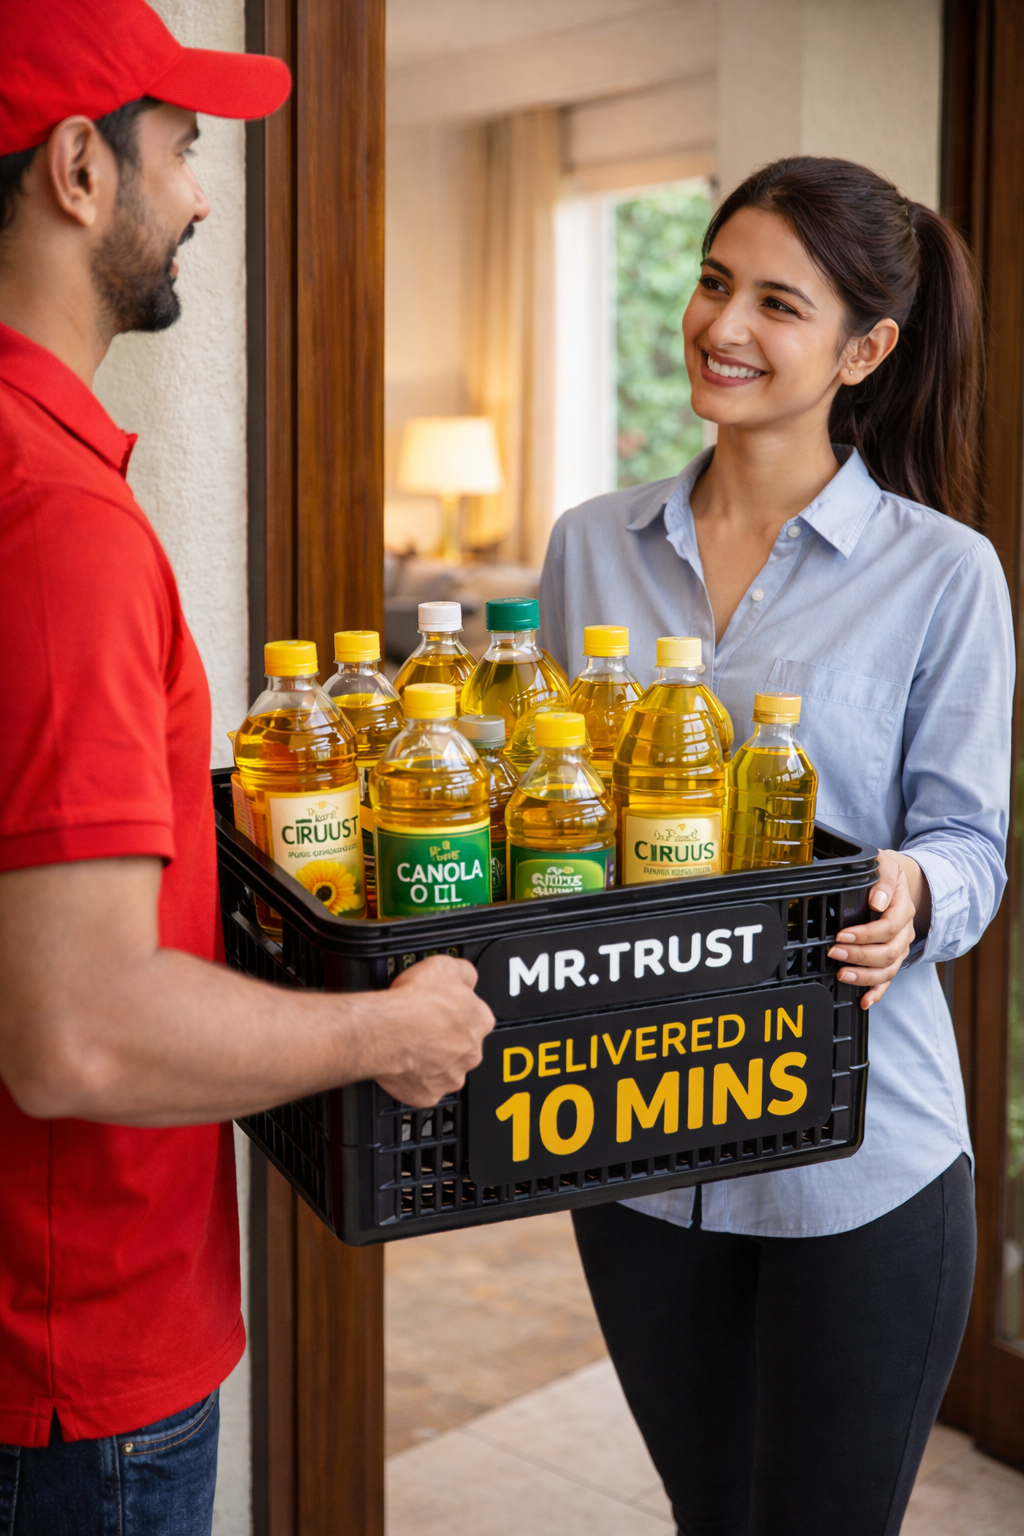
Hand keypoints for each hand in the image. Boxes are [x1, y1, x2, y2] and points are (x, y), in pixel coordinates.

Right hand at [370, 954, 494, 1106]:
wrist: (383, 1030)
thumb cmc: (411, 1003)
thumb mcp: (445, 965)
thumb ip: (464, 973)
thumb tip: (467, 977)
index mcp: (480, 1021)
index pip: (475, 1014)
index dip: (456, 1008)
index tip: (442, 1006)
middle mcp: (471, 1053)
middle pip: (462, 1043)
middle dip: (446, 1036)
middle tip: (423, 1024)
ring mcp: (450, 1076)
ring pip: (446, 1067)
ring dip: (433, 1058)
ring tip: (412, 1042)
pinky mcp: (428, 1094)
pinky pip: (424, 1087)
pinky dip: (416, 1078)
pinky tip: (405, 1061)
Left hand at [827, 849, 928, 1008]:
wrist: (898, 879)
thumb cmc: (887, 871)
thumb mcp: (886, 864)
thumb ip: (883, 879)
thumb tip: (878, 900)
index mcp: (903, 909)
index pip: (888, 927)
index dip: (865, 934)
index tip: (841, 935)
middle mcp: (904, 931)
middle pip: (888, 952)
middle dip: (859, 956)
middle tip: (834, 952)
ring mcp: (899, 947)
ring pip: (888, 969)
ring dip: (865, 976)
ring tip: (842, 975)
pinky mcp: (893, 957)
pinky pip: (888, 979)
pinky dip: (877, 992)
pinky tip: (864, 1001)